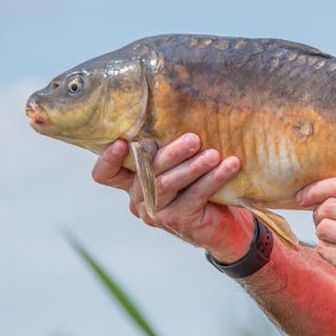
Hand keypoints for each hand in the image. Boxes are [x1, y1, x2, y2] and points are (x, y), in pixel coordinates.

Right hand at [92, 134, 251, 259]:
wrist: (226, 224)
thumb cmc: (201, 183)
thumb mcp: (182, 162)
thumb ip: (171, 146)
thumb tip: (182, 111)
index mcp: (132, 180)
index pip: (106, 174)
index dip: (108, 159)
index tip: (122, 142)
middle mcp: (138, 198)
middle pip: (145, 172)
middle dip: (170, 153)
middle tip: (194, 139)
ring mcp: (155, 213)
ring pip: (166, 185)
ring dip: (192, 167)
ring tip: (213, 154)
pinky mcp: (177, 222)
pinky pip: (193, 197)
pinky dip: (212, 179)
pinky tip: (229, 166)